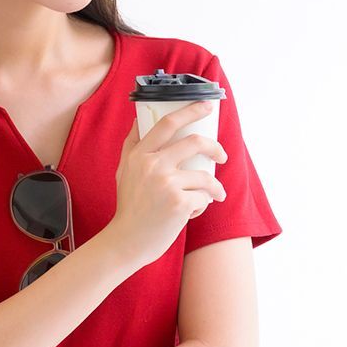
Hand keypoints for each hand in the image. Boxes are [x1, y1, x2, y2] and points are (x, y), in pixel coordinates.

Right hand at [112, 101, 228, 262]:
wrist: (127, 241)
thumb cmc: (129, 206)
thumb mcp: (124, 170)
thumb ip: (132, 144)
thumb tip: (139, 117)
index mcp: (139, 155)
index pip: (167, 124)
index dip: (190, 110)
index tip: (206, 105)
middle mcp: (152, 166)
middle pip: (194, 142)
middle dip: (215, 147)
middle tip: (222, 155)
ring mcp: (167, 184)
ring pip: (205, 176)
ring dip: (214, 187)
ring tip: (214, 195)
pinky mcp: (179, 204)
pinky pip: (204, 198)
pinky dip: (203, 205)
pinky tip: (192, 213)